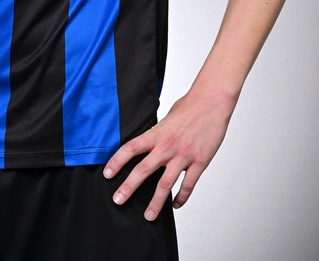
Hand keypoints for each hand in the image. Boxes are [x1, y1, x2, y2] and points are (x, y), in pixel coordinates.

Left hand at [103, 90, 234, 219]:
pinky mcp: (199, 162)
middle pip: (143, 169)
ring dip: (156, 202)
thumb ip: (157, 133)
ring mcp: (183, 155)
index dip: (117, 161)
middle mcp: (167, 146)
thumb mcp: (167, 118)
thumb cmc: (189, 107)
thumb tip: (148, 144)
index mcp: (157, 133)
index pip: (131, 148)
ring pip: (165, 184)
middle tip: (118, 200)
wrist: (211, 102)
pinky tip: (175, 204)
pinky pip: (188, 185)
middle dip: (129, 187)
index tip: (107, 174)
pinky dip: (181, 198)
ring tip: (148, 216)